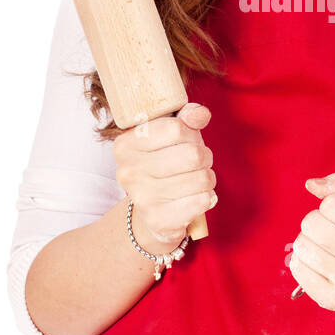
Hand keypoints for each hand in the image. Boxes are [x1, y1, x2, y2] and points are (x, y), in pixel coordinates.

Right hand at [113, 101, 216, 244]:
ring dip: (207, 178)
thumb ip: (185, 119)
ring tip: (197, 180)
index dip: (192, 133)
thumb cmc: (164, 166)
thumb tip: (201, 114)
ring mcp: (142, 197)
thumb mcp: (170, 137)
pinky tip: (197, 197)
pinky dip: (207, 197)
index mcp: (126, 145)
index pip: (176, 128)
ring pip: (201, 178)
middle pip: (192, 154)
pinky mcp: (158, 219)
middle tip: (198, 162)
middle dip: (204, 157)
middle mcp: (129, 171)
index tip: (189, 140)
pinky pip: (201, 201)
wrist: (153, 213)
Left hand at [289, 172, 334, 311]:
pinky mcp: (333, 300)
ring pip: (302, 246)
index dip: (333, 204)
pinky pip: (297, 269)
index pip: (332, 204)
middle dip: (316, 220)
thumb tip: (311, 184)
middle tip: (330, 228)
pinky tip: (319, 260)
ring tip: (325, 244)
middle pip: (313, 225)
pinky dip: (302, 259)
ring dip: (308, 240)